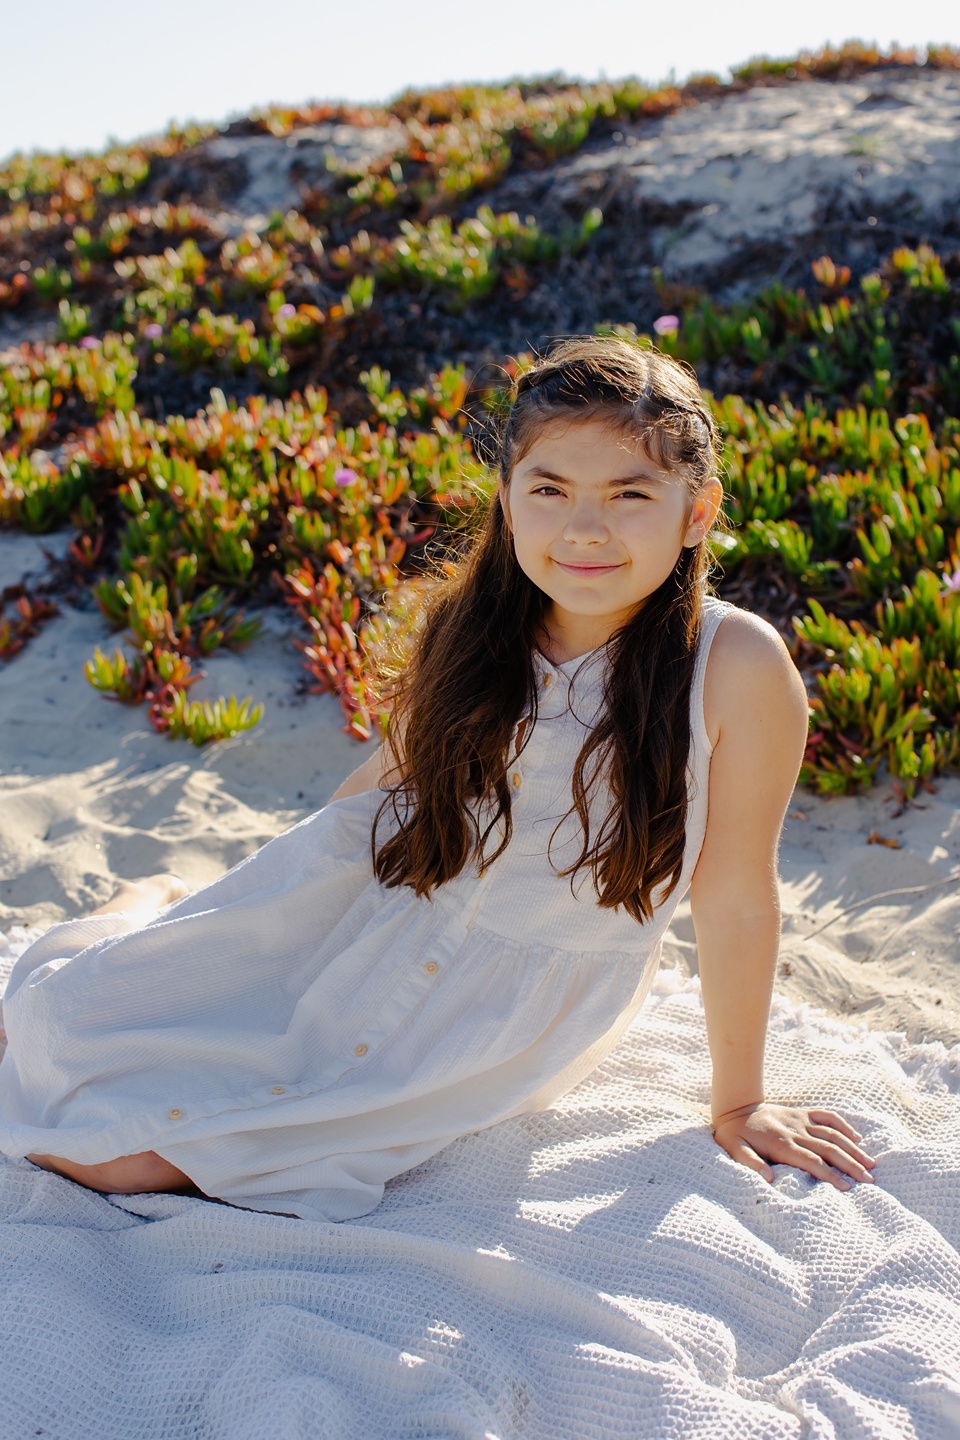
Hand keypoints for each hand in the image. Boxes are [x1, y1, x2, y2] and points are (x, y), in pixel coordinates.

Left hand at [711, 1102, 876, 1190]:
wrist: (736, 1108)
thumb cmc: (735, 1135)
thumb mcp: (735, 1150)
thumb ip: (750, 1163)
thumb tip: (768, 1178)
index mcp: (782, 1145)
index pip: (812, 1161)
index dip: (830, 1174)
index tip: (847, 1188)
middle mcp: (796, 1132)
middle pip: (829, 1149)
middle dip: (851, 1164)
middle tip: (869, 1180)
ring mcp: (801, 1120)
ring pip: (833, 1134)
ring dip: (853, 1148)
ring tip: (871, 1164)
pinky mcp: (803, 1113)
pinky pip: (827, 1116)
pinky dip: (843, 1125)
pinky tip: (857, 1137)